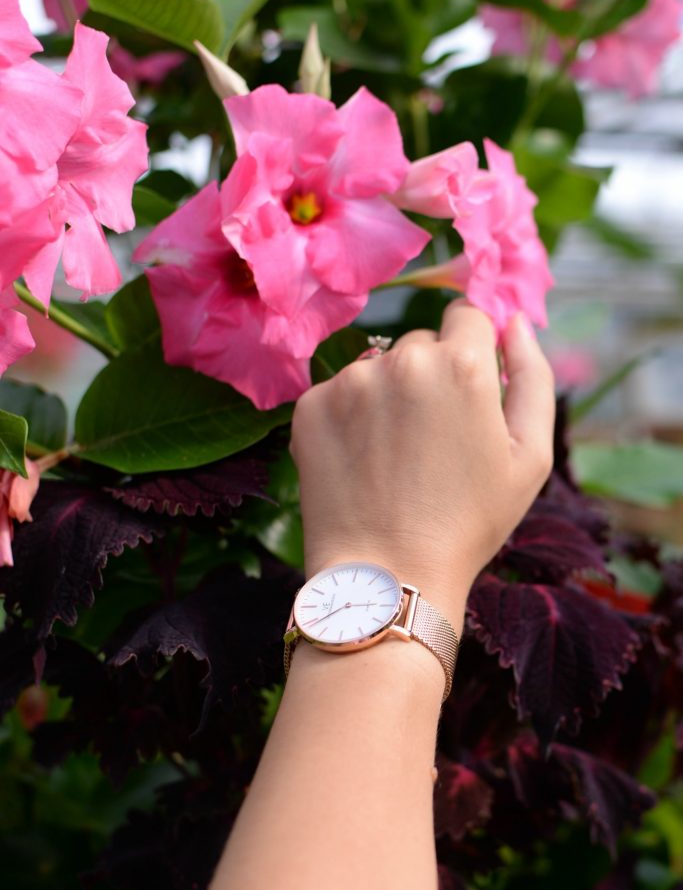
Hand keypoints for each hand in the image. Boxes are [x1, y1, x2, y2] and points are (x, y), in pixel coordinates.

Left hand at [290, 301, 554, 631]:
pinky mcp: (310, 405)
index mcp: (462, 364)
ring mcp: (350, 381)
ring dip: (389, 395)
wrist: (388, 574)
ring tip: (395, 457)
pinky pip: (339, 393)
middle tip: (433, 441)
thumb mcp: (530, 456)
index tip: (466, 393)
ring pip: (378, 367)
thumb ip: (532, 375)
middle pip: (422, 343)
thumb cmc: (469, 521)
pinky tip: (362, 462)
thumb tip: (515, 321)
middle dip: (432, 376)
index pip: (468, 315)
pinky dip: (350, 418)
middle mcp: (403, 358)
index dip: (472, 352)